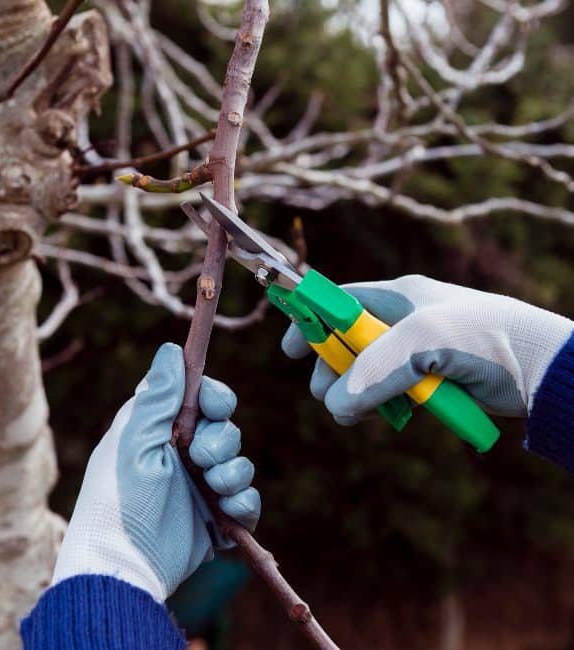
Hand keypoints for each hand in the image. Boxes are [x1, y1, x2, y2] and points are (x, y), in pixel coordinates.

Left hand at [52, 342, 259, 601]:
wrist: (123, 569)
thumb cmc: (118, 501)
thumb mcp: (133, 442)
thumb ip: (156, 397)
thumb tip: (170, 349)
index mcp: (160, 431)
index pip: (201, 398)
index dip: (214, 398)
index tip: (211, 406)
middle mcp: (182, 455)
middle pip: (226, 428)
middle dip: (221, 441)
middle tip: (201, 459)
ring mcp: (201, 488)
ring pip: (240, 463)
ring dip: (232, 473)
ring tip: (213, 490)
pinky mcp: (217, 519)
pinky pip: (247, 500)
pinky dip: (243, 503)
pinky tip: (226, 511)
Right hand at [282, 275, 572, 424]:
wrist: (543, 371)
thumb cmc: (484, 339)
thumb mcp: (423, 342)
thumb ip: (373, 369)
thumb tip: (335, 404)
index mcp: (398, 296)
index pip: (338, 301)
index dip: (310, 321)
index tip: (290, 350)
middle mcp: (403, 320)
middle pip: (345, 342)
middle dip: (329, 369)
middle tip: (326, 396)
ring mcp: (416, 351)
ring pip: (366, 372)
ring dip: (354, 394)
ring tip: (354, 416)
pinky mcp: (431, 378)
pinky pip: (391, 392)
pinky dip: (381, 405)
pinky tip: (388, 415)